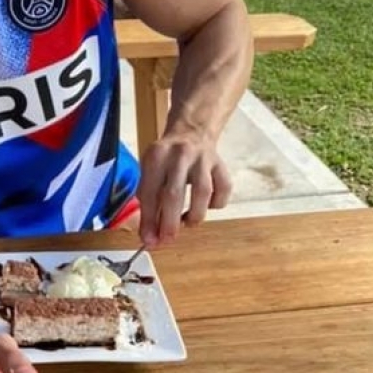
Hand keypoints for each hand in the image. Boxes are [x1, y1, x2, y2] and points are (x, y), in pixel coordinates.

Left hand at [138, 129, 231, 246]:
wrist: (192, 132)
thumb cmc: (167, 159)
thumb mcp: (149, 171)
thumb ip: (148, 201)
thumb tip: (150, 234)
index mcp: (156, 156)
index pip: (150, 193)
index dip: (148, 220)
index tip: (149, 240)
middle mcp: (180, 155)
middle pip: (174, 194)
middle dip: (170, 223)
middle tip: (167, 240)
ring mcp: (203, 159)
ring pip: (203, 192)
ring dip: (194, 215)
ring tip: (187, 222)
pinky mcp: (221, 164)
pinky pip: (223, 190)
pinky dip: (216, 204)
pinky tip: (206, 206)